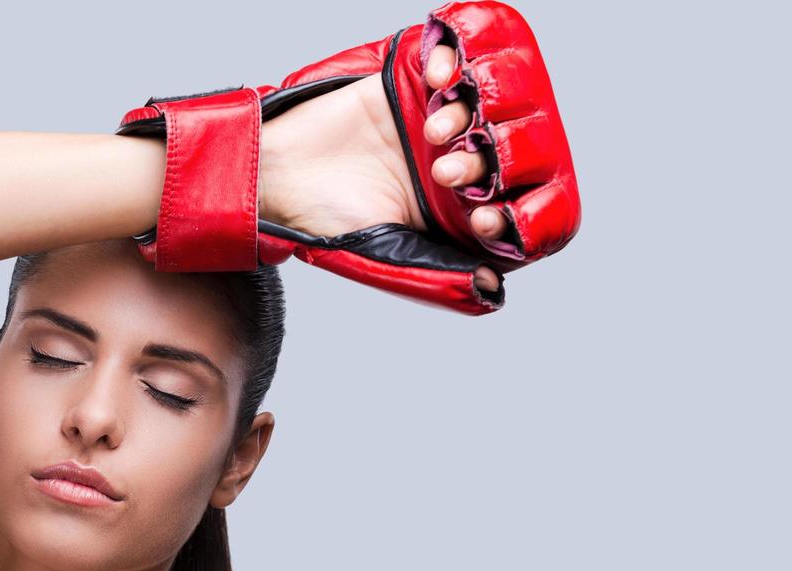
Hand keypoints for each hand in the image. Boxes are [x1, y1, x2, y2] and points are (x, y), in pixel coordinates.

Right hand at [259, 37, 503, 293]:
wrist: (278, 171)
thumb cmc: (324, 220)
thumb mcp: (385, 252)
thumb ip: (437, 271)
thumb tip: (490, 287)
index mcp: (453, 211)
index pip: (511, 205)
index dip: (514, 210)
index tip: (484, 218)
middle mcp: (453, 166)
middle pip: (508, 152)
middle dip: (491, 160)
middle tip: (446, 172)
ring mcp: (436, 123)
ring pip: (489, 107)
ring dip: (472, 114)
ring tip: (433, 129)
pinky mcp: (413, 83)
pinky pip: (457, 62)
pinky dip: (457, 64)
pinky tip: (438, 81)